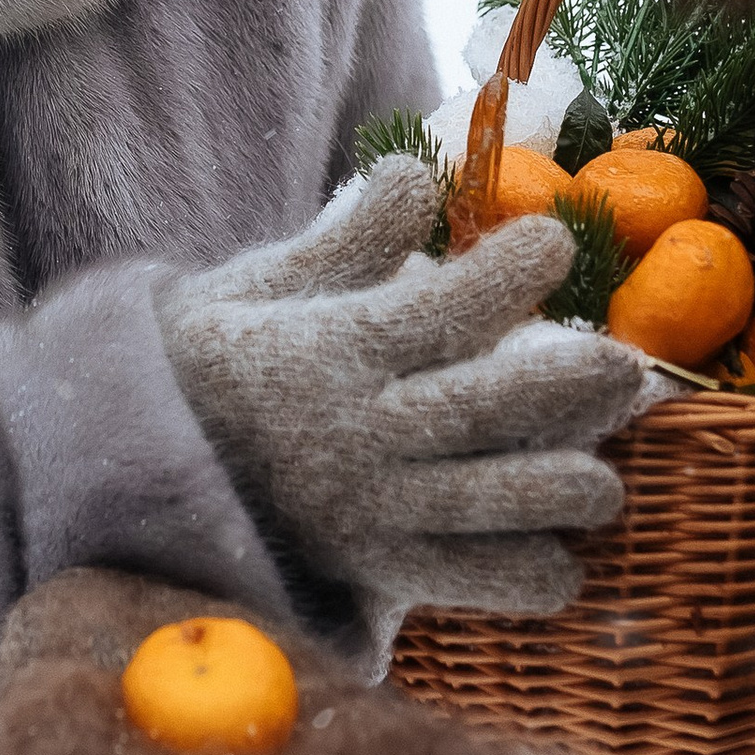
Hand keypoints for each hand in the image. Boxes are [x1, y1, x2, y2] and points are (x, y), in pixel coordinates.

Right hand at [159, 158, 640, 667]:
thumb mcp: (252, 286)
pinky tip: (559, 557)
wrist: (127, 478)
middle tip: (627, 367)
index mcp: (330, 350)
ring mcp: (370, 509)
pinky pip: (468, 581)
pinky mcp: (374, 571)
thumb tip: (417, 172)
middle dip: (573, 384)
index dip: (510, 273)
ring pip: (496, 501)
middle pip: (490, 407)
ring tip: (604, 479)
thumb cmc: (201, 367)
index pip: (441, 308)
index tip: (556, 242)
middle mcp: (358, 433)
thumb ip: (344, 239)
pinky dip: (525, 576)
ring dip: (566, 488)